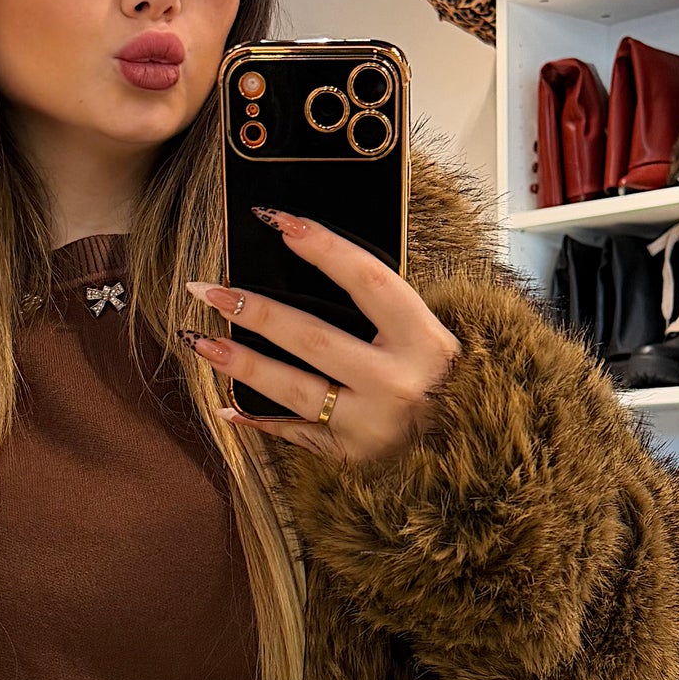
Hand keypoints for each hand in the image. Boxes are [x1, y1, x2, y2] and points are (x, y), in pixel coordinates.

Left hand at [180, 207, 460, 462]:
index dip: (324, 249)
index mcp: (425, 341)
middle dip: (255, 311)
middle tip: (207, 288)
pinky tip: (224, 406)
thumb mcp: (429, 339)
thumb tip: (311, 263)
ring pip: (293, 390)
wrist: (479, 458)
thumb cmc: (448, 385)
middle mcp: (397, 384)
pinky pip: (294, 435)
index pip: (368, 282)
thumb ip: (383, 311)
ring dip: (240, 363)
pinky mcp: (352, 457)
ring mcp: (371, 425)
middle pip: (313, 339)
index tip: (279, 222)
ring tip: (199, 339)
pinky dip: (258, 421)